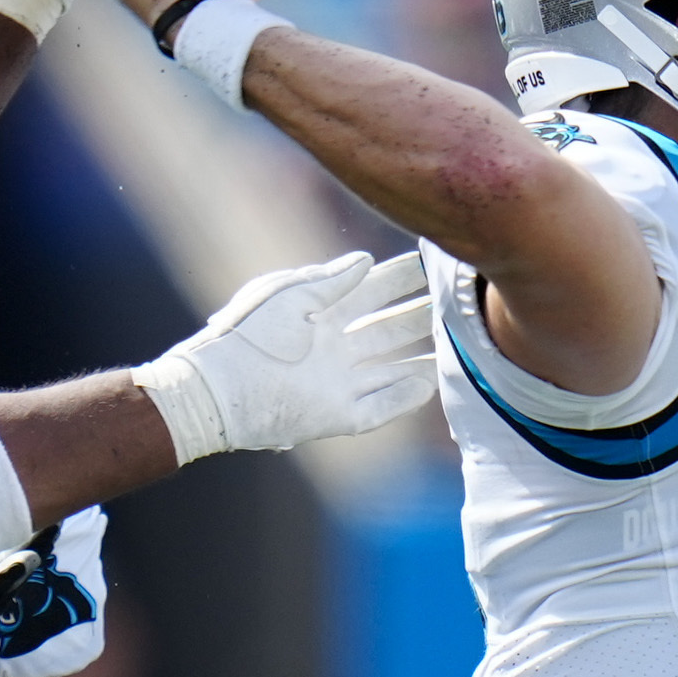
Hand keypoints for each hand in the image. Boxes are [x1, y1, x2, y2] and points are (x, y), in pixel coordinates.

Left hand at [136, 251, 436, 460]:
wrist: (217, 388)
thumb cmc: (246, 334)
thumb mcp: (288, 295)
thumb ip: (329, 279)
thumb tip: (366, 260)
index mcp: (319, 315)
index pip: (371, 292)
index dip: (401, 278)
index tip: (433, 262)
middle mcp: (333, 349)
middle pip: (389, 329)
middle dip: (422, 313)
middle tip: (459, 298)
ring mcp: (336, 383)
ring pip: (392, 367)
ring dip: (424, 355)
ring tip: (459, 340)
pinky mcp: (335, 416)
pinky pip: (380, 407)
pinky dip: (405, 395)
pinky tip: (431, 381)